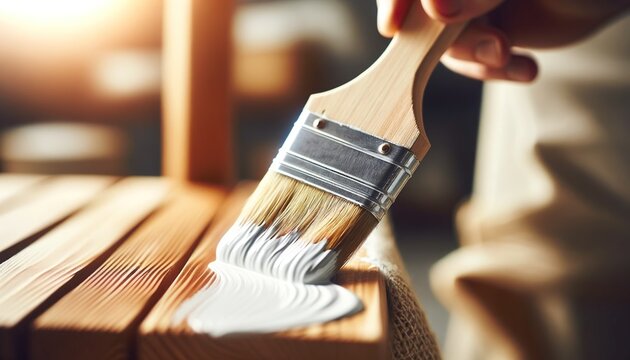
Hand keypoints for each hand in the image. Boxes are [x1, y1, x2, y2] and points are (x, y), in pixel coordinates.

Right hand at [377, 0, 628, 81]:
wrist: (602, 1)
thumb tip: (435, 7)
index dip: (395, 0)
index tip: (394, 25)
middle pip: (419, 13)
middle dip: (454, 39)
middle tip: (496, 47)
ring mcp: (465, 4)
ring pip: (439, 41)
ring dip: (478, 58)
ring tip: (512, 58)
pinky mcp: (478, 30)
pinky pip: (466, 59)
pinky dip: (491, 71)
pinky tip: (525, 68)